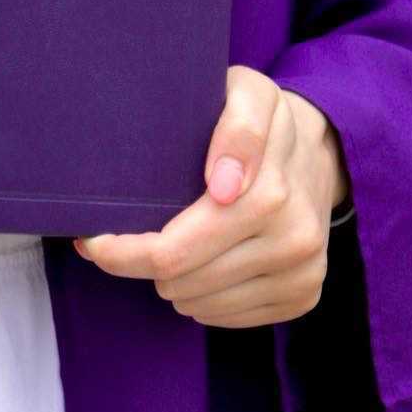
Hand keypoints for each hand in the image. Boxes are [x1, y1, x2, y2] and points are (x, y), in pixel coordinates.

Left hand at [75, 65, 348, 328]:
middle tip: (127, 239)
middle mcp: (292, 239)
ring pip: (202, 305)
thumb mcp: (246, 93)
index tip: (92, 240)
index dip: (123, 252)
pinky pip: (230, 318)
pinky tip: (201, 265)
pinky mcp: (305, 296)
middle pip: (181, 282)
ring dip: (173, 283)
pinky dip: (203, 298)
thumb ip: (236, 128)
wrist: (319, 152)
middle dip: (142, 264)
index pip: (173, 251)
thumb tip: (225, 185)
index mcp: (268, 194)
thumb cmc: (262, 118)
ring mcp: (301, 273)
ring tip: (170, 245)